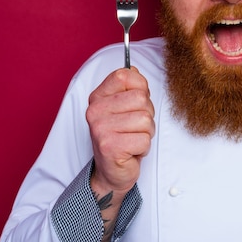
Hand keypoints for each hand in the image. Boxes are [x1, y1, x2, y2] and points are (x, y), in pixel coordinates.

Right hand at [86, 67, 154, 195]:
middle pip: (141, 98)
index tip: (135, 104)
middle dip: (146, 114)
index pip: (126, 74)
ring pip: (145, 119)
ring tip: (133, 139)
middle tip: (134, 127)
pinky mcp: (109, 147)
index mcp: (98, 96)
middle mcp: (95, 110)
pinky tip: (131, 151)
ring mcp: (100, 128)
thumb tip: (133, 70)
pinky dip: (143, 147)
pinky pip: (144, 139)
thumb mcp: (123, 107)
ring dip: (146, 133)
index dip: (141, 88)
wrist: (111, 172)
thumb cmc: (121, 137)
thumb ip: (129, 87)